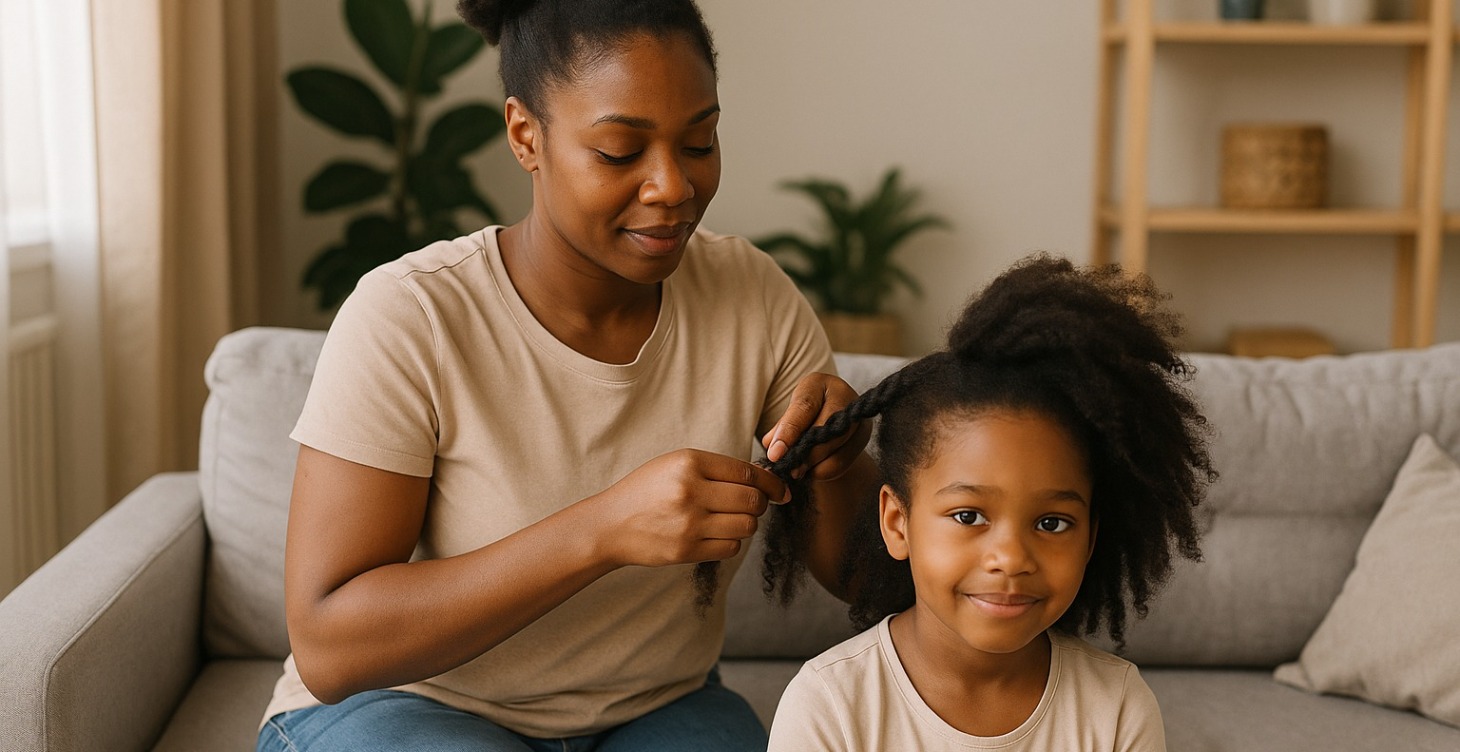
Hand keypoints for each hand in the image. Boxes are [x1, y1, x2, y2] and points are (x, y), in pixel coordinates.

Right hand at [588, 449, 789, 568]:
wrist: (610, 525)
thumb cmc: (646, 491)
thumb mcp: (674, 465)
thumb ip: (715, 469)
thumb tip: (763, 480)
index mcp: (689, 462)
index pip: (747, 473)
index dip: (771, 482)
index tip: (780, 490)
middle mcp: (691, 491)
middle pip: (753, 501)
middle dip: (761, 504)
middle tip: (754, 505)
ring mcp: (689, 523)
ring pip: (746, 526)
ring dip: (746, 524)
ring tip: (731, 519)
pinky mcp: (687, 550)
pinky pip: (731, 548)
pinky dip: (731, 542)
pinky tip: (716, 534)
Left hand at [762, 373, 870, 482]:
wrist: (829, 418)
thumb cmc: (804, 414)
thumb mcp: (790, 414)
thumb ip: (781, 429)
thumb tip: (773, 446)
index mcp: (819, 383)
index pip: (804, 407)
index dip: (789, 431)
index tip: (775, 453)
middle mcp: (844, 395)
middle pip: (827, 427)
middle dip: (806, 453)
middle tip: (789, 469)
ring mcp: (858, 415)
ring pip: (838, 446)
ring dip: (815, 464)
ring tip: (798, 472)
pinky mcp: (865, 436)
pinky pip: (845, 460)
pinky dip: (825, 470)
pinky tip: (812, 471)